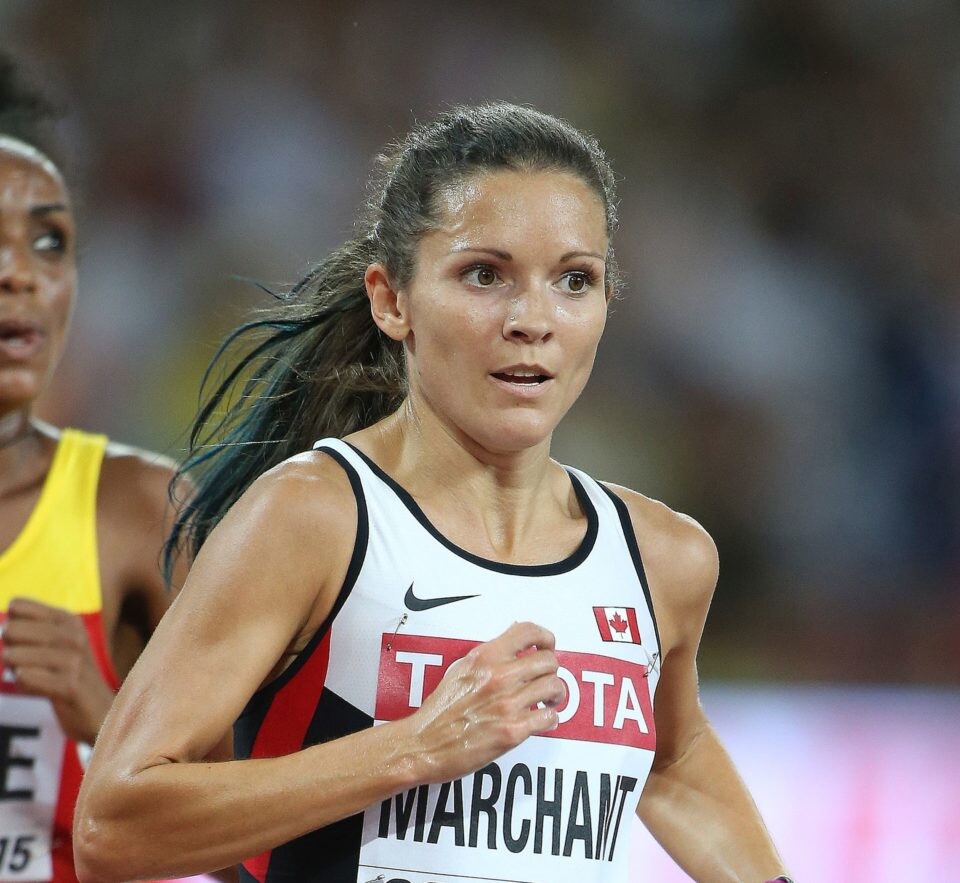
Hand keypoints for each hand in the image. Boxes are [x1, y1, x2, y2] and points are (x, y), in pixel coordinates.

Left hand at [2, 598, 114, 743]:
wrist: (100, 711)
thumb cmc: (68, 676)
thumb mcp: (56, 645)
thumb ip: (29, 630)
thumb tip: (3, 628)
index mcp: (68, 619)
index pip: (17, 607)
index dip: (11, 626)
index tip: (24, 642)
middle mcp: (73, 634)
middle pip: (11, 631)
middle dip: (10, 651)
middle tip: (29, 665)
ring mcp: (74, 659)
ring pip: (14, 656)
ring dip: (16, 671)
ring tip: (35, 678)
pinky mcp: (70, 684)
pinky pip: (25, 678)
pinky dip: (24, 685)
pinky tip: (40, 690)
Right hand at [406, 621, 563, 784]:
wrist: (424, 744)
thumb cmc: (440, 710)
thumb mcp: (461, 669)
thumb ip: (488, 655)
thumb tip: (514, 642)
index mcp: (486, 657)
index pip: (529, 631)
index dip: (546, 637)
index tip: (548, 646)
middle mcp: (499, 676)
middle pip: (548, 660)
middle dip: (552, 671)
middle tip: (545, 680)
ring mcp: (508, 704)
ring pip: (554, 687)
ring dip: (555, 695)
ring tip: (547, 701)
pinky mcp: (512, 731)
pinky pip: (549, 717)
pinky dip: (550, 718)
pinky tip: (541, 720)